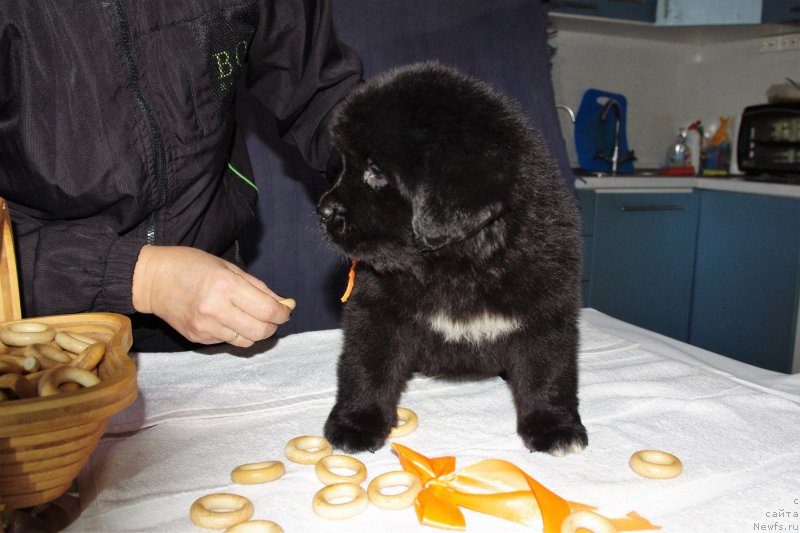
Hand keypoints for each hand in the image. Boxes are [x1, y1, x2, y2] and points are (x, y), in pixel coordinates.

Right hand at [131, 245, 292, 346]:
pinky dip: (235, 332)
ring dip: (255, 331)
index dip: (282, 313)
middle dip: (272, 325)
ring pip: (246, 341)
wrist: (152, 280)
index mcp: (225, 286)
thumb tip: (283, 304)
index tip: (285, 310)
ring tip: (248, 316)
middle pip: (261, 331)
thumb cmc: (191, 266)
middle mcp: (215, 310)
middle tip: (271, 315)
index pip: (267, 310)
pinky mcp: (197, 338)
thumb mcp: (228, 267)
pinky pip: (228, 341)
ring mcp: (205, 327)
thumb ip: (258, 287)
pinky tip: (227, 318)